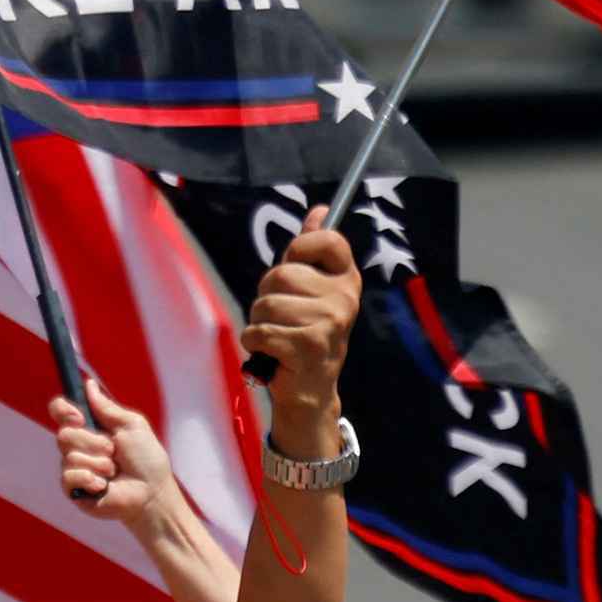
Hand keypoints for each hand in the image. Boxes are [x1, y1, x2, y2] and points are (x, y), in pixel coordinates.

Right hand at [48, 381, 177, 525]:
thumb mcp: (131, 425)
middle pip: (63, 434)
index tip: (80, 416)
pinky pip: (69, 476)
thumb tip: (89, 384)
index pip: (60, 411)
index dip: (63, 410)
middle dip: (93, 442)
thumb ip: (107, 407)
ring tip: (114, 471)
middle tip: (113, 450)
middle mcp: (78, 446)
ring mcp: (74, 467)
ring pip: (69, 456)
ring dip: (98, 463)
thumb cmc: (146, 458)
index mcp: (89, 427)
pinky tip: (104, 486)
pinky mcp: (73, 489)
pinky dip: (90, 479)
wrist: (151, 492)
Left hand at [243, 223, 360, 451]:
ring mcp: (329, 323)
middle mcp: (344, 298)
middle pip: (281, 274)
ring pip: (266, 304)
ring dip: (259, 322)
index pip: (328, 239)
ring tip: (276, 336)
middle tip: (280, 316)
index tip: (294, 265)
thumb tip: (321, 211)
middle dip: (267, 295)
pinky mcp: (308, 347)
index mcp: (347, 279)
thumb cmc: (305, 332)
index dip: (300, 248)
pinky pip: (259, 331)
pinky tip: (272, 352)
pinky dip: (255, 343)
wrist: (311, 390)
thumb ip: (312, 251)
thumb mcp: (313, 290)